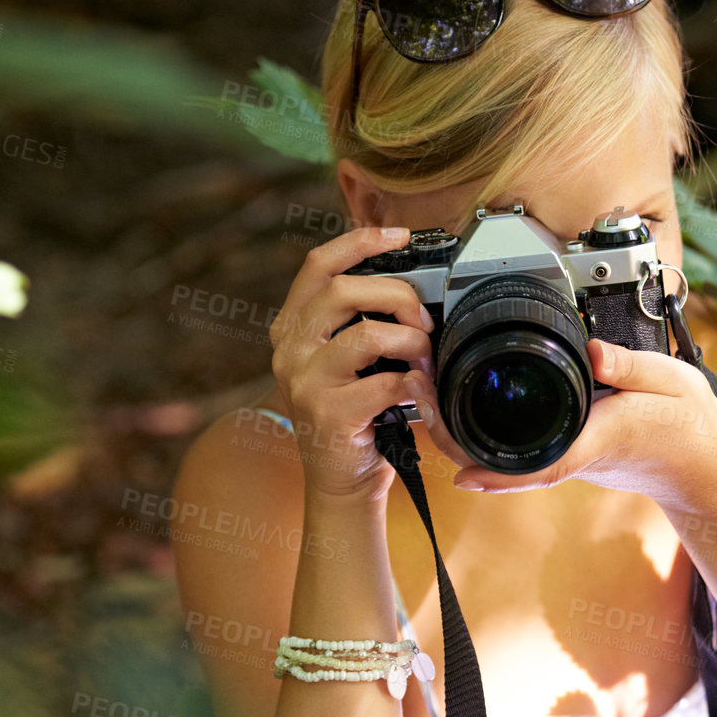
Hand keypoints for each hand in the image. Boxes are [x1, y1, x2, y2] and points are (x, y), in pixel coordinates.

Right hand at [268, 226, 435, 502]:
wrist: (342, 482)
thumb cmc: (356, 416)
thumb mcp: (350, 362)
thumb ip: (363, 323)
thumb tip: (414, 290)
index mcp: (294, 327)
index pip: (319, 265)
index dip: (359, 241)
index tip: (400, 235)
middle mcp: (290, 349)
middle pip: (344, 291)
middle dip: (398, 295)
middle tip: (424, 321)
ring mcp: (304, 381)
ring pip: (367, 334)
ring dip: (412, 343)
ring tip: (425, 362)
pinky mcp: (327, 413)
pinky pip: (387, 382)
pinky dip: (418, 386)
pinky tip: (426, 398)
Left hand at [402, 338, 716, 509]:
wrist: (707, 465)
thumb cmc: (691, 425)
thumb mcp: (673, 383)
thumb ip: (632, 366)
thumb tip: (597, 350)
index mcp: (600, 438)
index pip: (543, 463)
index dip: (500, 473)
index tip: (461, 474)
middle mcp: (577, 454)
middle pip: (504, 462)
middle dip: (455, 437)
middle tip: (420, 394)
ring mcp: (570, 456)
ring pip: (504, 455)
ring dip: (462, 431)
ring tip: (427, 390)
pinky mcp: (569, 450)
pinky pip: (518, 446)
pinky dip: (483, 431)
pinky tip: (459, 406)